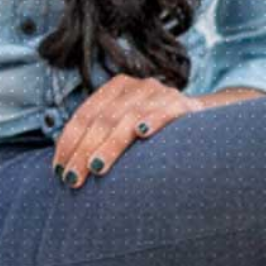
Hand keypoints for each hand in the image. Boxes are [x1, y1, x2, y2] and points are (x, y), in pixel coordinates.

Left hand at [52, 73, 203, 190]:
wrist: (208, 121)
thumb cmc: (158, 132)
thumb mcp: (127, 127)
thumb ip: (102, 137)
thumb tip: (66, 168)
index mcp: (115, 89)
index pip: (84, 115)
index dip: (69, 141)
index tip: (58, 169)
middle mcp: (134, 87)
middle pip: (101, 120)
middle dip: (83, 151)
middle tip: (71, 179)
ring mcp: (159, 93)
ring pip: (126, 119)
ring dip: (110, 145)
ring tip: (95, 167)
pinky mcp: (184, 104)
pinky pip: (165, 111)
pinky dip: (152, 120)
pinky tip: (142, 133)